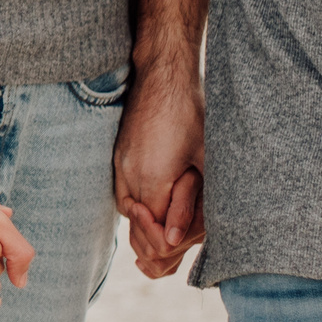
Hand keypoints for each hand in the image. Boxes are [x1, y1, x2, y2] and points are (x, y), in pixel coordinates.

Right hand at [113, 66, 204, 278]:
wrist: (163, 74)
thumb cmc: (191, 114)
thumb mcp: (204, 162)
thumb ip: (191, 205)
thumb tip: (176, 240)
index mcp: (152, 180)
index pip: (155, 233)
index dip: (173, 244)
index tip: (187, 244)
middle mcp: (128, 176)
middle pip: (138, 227)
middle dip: (158, 242)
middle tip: (181, 246)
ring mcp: (119, 165)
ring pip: (128, 212)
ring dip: (147, 223)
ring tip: (170, 228)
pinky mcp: (117, 156)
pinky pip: (123, 193)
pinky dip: (138, 205)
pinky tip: (155, 203)